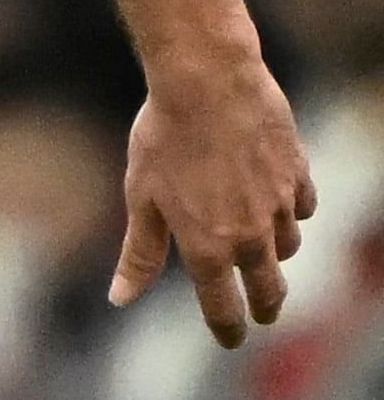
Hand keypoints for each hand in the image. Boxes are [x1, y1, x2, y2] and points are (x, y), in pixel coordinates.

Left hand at [107, 47, 315, 346]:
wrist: (207, 82)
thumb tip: (120, 299)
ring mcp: (279, 206)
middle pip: (267, 289)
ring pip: (287, 248)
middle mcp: (249, 236)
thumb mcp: (140, 197)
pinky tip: (281, 207)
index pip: (223, 309)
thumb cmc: (163, 137)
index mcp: (207, 247)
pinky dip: (291, 213)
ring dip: (275, 256)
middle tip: (263, 313)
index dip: (227, 329)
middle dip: (264, 306)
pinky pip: (302, 209)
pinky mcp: (297, 176)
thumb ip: (138, 254)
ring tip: (263, 255)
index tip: (230, 339)